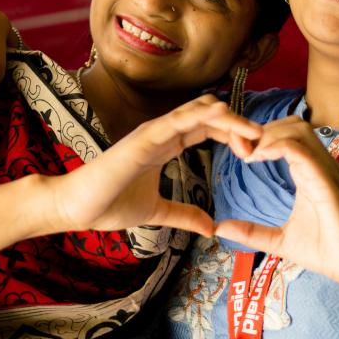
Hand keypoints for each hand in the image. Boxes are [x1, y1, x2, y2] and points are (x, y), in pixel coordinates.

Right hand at [39, 96, 262, 236]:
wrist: (76, 208)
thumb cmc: (109, 205)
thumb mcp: (157, 212)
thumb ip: (184, 214)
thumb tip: (211, 228)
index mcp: (167, 144)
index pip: (208, 129)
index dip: (233, 134)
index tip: (255, 150)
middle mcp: (163, 132)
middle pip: (211, 115)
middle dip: (239, 124)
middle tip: (262, 142)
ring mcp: (154, 131)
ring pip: (200, 110)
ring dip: (231, 118)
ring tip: (254, 132)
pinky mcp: (144, 137)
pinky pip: (179, 119)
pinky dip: (205, 115)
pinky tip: (226, 117)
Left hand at [214, 116, 338, 288]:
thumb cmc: (323, 250)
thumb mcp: (278, 240)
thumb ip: (251, 232)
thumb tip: (220, 228)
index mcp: (308, 172)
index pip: (285, 138)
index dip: (259, 137)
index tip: (238, 151)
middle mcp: (318, 166)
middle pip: (291, 125)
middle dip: (262, 130)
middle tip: (240, 149)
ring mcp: (325, 171)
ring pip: (299, 130)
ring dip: (270, 135)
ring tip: (250, 154)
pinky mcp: (327, 182)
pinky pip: (304, 152)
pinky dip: (281, 147)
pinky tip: (261, 157)